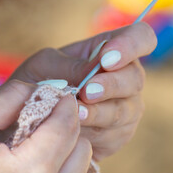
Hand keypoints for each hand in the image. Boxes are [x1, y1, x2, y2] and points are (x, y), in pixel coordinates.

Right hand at [0, 80, 91, 172]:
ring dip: (66, 142)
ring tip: (37, 137)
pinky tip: (37, 154)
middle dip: (64, 120)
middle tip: (41, 113)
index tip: (53, 91)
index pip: (66, 124)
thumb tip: (41, 86)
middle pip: (80, 142)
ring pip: (81, 161)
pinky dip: (62, 160)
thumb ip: (7, 99)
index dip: (63, 101)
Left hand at [11, 22, 156, 160]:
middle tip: (86, 91)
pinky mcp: (120, 134)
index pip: (141, 37)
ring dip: (100, 112)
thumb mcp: (46, 65)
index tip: (107, 58)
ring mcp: (127, 107)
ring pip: (126, 110)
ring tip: (77, 114)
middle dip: (111, 85)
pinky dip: (94, 133)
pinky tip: (76, 131)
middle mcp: (126, 77)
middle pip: (135, 78)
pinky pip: (115, 135)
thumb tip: (94, 72)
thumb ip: (71, 66)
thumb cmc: (40, 81)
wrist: (31, 117)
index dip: (131, 45)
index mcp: (112, 50)